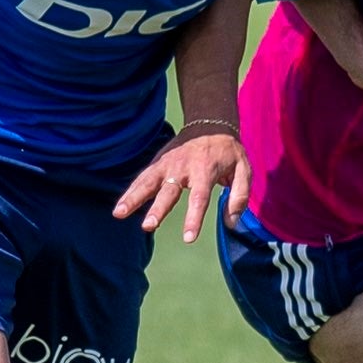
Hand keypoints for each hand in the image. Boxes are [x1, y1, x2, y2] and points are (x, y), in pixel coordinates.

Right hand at [113, 127, 248, 242]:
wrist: (210, 125)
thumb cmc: (227, 153)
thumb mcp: (244, 170)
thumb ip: (240, 196)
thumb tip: (231, 223)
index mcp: (205, 170)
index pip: (199, 198)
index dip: (193, 218)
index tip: (188, 238)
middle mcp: (183, 167)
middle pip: (168, 191)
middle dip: (158, 209)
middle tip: (148, 226)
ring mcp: (167, 164)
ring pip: (148, 181)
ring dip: (133, 198)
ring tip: (119, 214)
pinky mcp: (158, 163)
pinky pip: (142, 178)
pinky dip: (130, 191)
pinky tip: (120, 207)